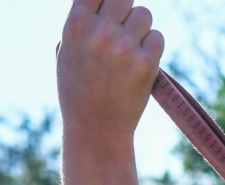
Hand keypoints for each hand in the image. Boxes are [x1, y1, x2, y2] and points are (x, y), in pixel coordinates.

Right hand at [56, 1, 163, 141]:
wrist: (95, 131)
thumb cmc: (78, 91)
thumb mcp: (67, 55)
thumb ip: (82, 24)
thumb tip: (101, 0)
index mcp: (76, 28)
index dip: (104, 0)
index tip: (107, 9)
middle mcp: (100, 33)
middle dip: (124, 10)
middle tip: (120, 28)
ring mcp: (125, 47)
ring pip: (144, 15)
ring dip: (139, 29)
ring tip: (126, 53)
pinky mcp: (147, 62)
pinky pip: (157, 37)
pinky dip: (150, 48)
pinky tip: (137, 66)